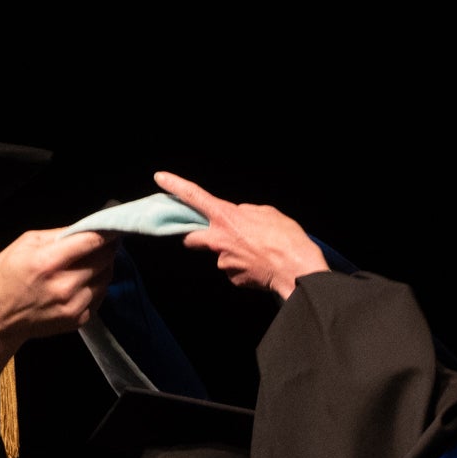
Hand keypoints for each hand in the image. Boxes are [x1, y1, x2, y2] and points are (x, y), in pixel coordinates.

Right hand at [0, 228, 115, 392]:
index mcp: (47, 263)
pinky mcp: (77, 320)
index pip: (89, 242)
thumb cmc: (4, 278)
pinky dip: (95, 286)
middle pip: (103, 260)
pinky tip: (82, 282)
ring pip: (105, 279)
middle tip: (104, 242)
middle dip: (106, 248)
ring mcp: (73, 306)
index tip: (112, 227)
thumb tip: (83, 230)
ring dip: (103, 267)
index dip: (105, 232)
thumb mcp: (22, 245)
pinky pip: (99, 297)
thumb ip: (55, 235)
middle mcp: (64, 286)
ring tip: (91, 262)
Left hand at [155, 171, 326, 298]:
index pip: (194, 197)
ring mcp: (224, 262)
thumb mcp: (267, 212)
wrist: (297, 270)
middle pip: (192, 238)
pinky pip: (234, 270)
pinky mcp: (233, 279)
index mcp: (226, 217)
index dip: (175, 185)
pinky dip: (244, 266)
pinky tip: (260, 264)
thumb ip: (246, 212)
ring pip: (221, 255)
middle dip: (196, 237)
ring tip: (257, 250)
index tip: (160, 178)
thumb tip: (239, 216)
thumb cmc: (286, 238)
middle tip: (213, 235)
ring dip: (233, 252)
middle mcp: (219, 241)